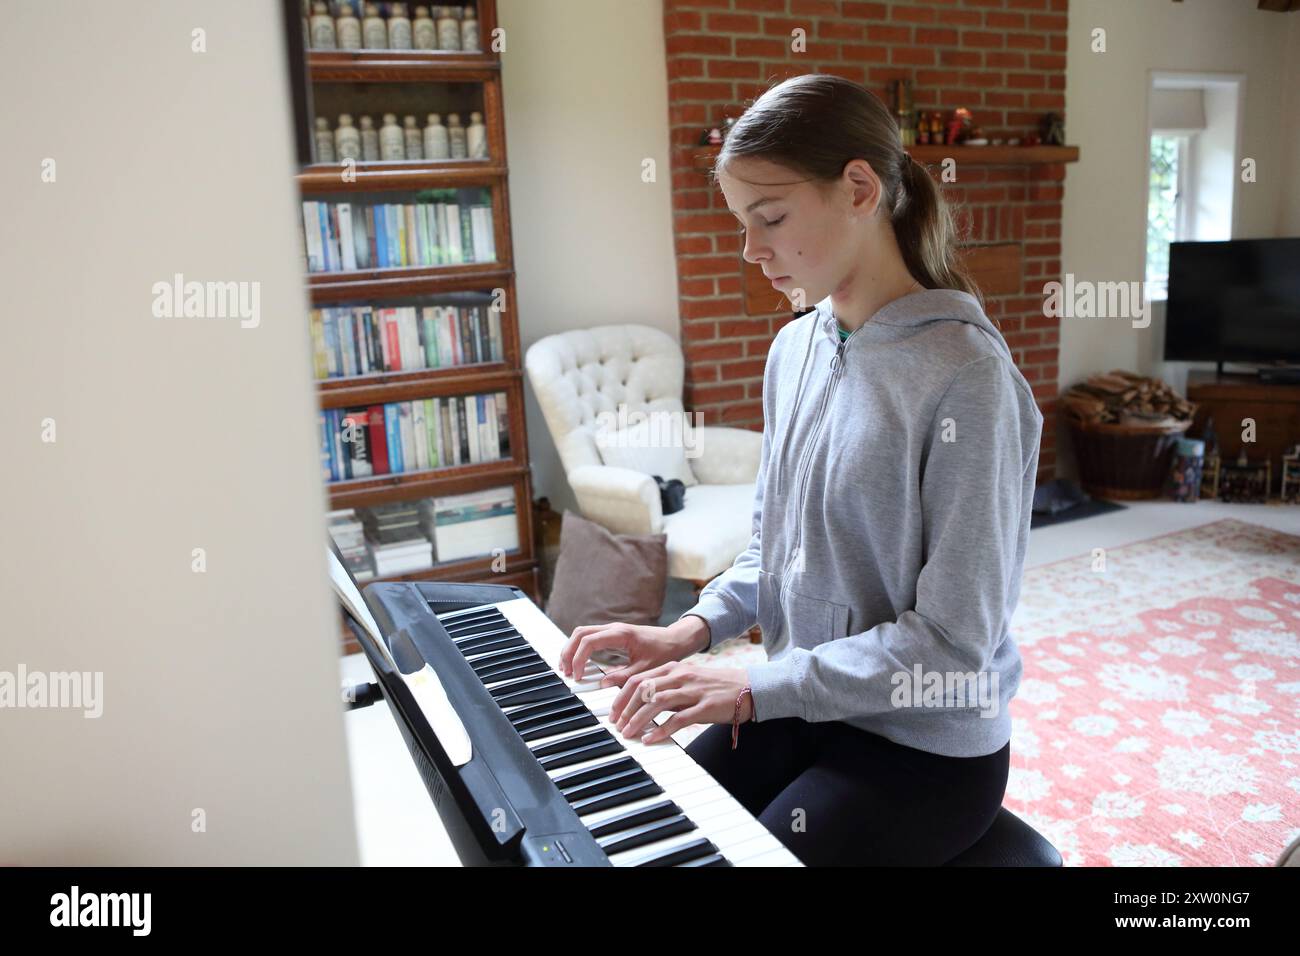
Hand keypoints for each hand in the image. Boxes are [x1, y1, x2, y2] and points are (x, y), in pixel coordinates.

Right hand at [559, 618, 708, 686]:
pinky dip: (580, 648)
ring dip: (572, 649)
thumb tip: (603, 684)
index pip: (589, 641)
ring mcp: (612, 630)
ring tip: (568, 669)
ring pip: (582, 633)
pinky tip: (579, 663)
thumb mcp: (645, 670)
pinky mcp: (612, 635)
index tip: (578, 676)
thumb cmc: (664, 652)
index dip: (579, 659)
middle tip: (566, 672)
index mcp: (621, 634)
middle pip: (580, 633)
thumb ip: (624, 677)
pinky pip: (589, 637)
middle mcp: (614, 628)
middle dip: (569, 652)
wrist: (675, 640)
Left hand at [609, 662, 752, 744]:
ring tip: (627, 733)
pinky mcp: (705, 707)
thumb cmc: (713, 686)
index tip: (613, 712)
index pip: (639, 679)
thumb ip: (665, 689)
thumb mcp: (686, 681)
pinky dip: (661, 729)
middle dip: (626, 708)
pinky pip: (678, 719)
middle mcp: (681, 676)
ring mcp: (693, 691)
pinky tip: (649, 738)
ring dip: (638, 719)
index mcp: (674, 668)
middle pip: (644, 689)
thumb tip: (640, 704)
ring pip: (657, 703)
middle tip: (617, 725)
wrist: (747, 687)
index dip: (621, 696)